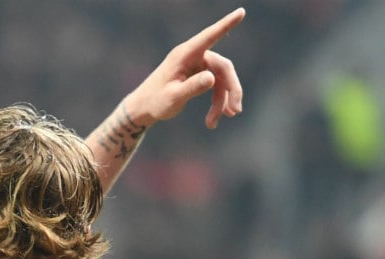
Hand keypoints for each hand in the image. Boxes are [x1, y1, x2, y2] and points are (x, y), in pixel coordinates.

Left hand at [124, 7, 244, 128]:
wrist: (143, 108)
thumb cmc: (155, 101)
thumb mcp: (173, 97)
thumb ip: (192, 87)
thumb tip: (212, 78)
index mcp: (185, 54)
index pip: (209, 36)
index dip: (226, 24)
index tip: (241, 11)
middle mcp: (193, 56)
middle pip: (223, 67)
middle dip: (231, 90)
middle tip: (235, 112)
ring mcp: (197, 65)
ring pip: (221, 80)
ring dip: (223, 101)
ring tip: (217, 122)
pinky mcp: (199, 75)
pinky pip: (216, 86)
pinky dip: (217, 102)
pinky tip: (213, 121)